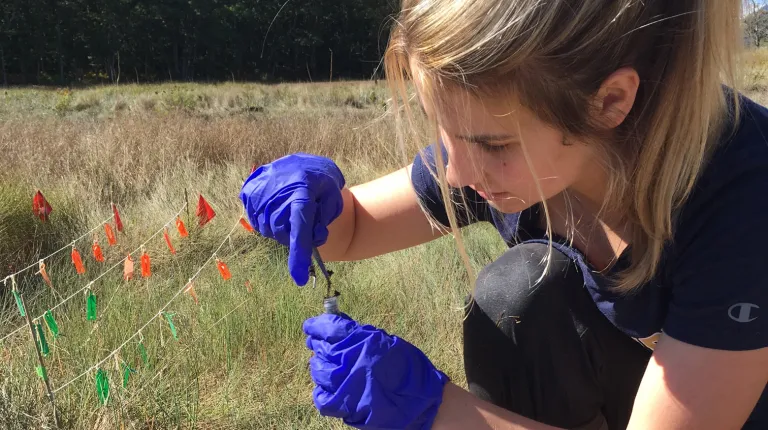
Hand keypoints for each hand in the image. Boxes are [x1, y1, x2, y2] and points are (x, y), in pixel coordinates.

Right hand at [240, 153, 344, 285]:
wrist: (302, 162)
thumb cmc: (322, 182)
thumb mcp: (333, 197)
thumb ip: (325, 219)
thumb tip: (312, 238)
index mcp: (301, 190)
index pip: (299, 227)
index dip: (299, 253)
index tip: (300, 279)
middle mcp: (276, 191)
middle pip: (283, 233)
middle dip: (296, 235)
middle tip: (307, 220)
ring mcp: (258, 191)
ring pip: (269, 229)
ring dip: (282, 227)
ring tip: (292, 209)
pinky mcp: (248, 192)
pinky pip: (257, 220)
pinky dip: (269, 220)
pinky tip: (279, 207)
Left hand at [303, 313, 449, 428]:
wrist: (421, 401)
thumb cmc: (409, 369)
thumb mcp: (387, 342)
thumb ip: (362, 335)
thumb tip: (340, 326)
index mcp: (362, 340)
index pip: (329, 327)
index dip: (316, 326)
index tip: (310, 326)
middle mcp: (350, 359)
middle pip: (321, 348)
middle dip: (317, 345)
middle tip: (316, 344)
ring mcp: (345, 383)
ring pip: (318, 370)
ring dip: (319, 366)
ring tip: (325, 366)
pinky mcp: (345, 406)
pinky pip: (322, 397)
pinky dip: (322, 391)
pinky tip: (327, 388)